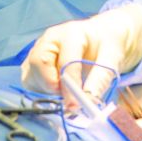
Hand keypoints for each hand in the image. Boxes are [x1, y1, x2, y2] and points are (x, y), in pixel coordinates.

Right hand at [20, 4, 141, 104]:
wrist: (101, 37)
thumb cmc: (107, 45)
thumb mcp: (112, 58)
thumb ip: (100, 78)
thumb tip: (89, 101)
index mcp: (71, 33)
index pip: (66, 62)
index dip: (70, 87)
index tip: (76, 106)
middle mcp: (50, 38)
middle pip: (38, 64)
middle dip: (53, 86)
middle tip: (71, 97)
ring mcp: (38, 48)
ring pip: (30, 75)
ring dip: (46, 90)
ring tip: (68, 89)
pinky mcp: (33, 61)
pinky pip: (29, 81)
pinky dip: (41, 90)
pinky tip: (59, 88)